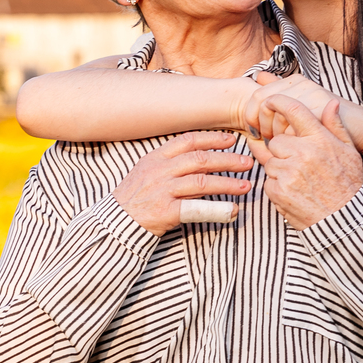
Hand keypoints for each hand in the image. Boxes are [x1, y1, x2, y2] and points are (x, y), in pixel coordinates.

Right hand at [113, 132, 254, 236]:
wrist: (116, 222)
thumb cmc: (134, 198)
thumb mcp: (146, 172)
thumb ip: (169, 162)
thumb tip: (199, 156)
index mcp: (155, 157)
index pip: (188, 141)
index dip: (212, 139)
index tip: (230, 141)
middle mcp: (160, 171)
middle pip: (200, 159)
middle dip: (227, 160)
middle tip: (247, 163)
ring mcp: (163, 191)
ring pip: (202, 182)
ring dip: (227, 183)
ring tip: (245, 185)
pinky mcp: (166, 212)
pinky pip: (197, 209)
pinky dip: (217, 210)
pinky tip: (232, 211)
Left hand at [246, 91, 362, 229]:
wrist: (345, 219)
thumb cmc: (348, 184)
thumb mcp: (349, 152)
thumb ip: (336, 126)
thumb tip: (331, 103)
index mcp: (320, 140)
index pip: (294, 110)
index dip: (277, 102)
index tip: (270, 102)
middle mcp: (304, 153)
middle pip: (276, 141)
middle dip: (282, 151)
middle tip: (298, 163)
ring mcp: (290, 173)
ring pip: (270, 162)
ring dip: (280, 170)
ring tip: (300, 181)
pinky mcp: (279, 191)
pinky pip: (268, 182)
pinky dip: (277, 188)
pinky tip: (295, 192)